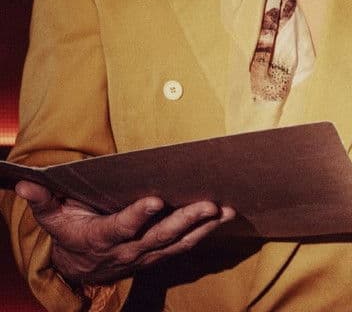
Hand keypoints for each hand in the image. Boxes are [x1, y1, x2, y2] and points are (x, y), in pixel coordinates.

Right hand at [15, 180, 234, 285]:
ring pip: (178, 242)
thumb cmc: (70, 233)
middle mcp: (128, 250)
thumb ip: (43, 201)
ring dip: (204, 227)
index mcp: (101, 238)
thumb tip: (25, 182)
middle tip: (208, 205)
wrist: (80, 268)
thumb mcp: (52, 219)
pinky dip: (206, 232)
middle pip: (159, 236)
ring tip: (226, 209)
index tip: (156, 200)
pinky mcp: (160, 254)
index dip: (138, 216)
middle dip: (184, 221)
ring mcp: (147, 254)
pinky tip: (225, 217)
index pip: (121, 228)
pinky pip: (186, 245)